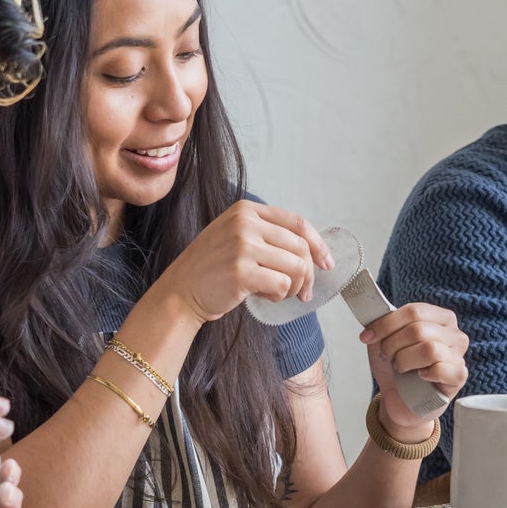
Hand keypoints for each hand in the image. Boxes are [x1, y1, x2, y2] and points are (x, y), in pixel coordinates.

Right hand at [157, 200, 334, 324]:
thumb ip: (267, 235)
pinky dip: (280, 295)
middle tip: (303, 292)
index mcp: (245, 210)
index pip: (297, 222)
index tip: (326, 262)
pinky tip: (265, 296)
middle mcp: (244, 223)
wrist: (180, 292)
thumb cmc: (211, 269)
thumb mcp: (235, 237)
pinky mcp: (242, 271)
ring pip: (296, 266)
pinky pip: (283, 283)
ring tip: (277, 293)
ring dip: (294, 286)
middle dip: (308, 274)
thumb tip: (311, 249)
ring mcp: (242, 245)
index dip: (318, 244)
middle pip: (300, 246)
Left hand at [361, 303, 468, 436]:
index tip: (367, 337)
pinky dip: (424, 374)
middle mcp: (454, 333)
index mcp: (439, 317)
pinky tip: (420, 377)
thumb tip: (374, 311)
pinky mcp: (458, 377)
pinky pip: (441, 369)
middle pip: (418, 330)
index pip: (414, 311)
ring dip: (404, 361)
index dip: (386, 324)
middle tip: (387, 357)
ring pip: (429, 349)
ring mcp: (458, 355)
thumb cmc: (396, 366)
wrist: (398, 397)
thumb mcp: (385, 339)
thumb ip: (382, 321)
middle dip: (392, 345)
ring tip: (400, 368)